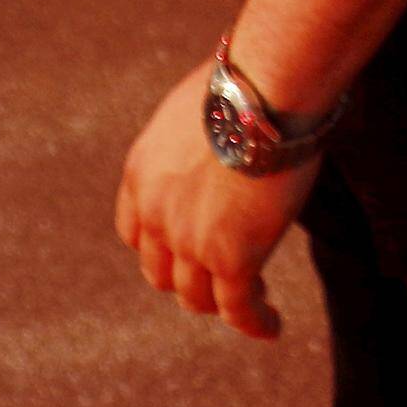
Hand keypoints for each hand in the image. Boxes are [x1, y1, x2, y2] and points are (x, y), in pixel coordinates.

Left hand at [115, 55, 308, 341]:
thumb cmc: (247, 80)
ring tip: (251, 302)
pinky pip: (238, 308)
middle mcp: (155, 212)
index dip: (160, 247)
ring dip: (221, 303)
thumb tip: (231, 123)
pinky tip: (271, 326)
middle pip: (161, 271)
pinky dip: (254, 323)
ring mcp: (189, 240)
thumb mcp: (200, 106)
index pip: (134, 231)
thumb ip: (199, 133)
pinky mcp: (230, 257)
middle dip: (187, 279)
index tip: (184, 249)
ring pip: (197, 297)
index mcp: (142, 172)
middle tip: (220, 277)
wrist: (263, 89)